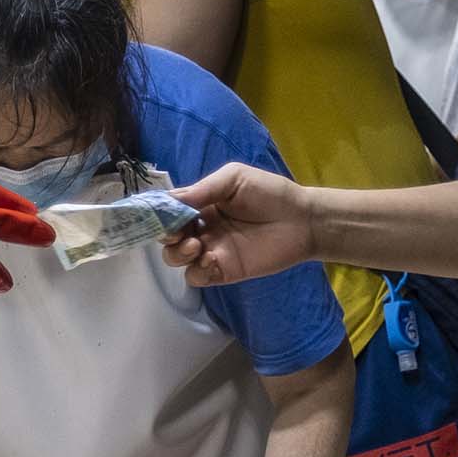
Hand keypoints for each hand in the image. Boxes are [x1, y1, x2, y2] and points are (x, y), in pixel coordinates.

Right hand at [161, 163, 319, 286]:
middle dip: (166, 235)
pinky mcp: (223, 271)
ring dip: (177, 253)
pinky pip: (197, 276)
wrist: (302, 220)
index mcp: (202, 205)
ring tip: (195, 246)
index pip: (170, 211)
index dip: (159, 214)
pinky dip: (196, 270)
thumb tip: (170, 200)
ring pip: (177, 259)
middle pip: (167, 237)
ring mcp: (211, 251)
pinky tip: (210, 259)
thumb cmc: (270, 193)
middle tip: (179, 233)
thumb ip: (202, 190)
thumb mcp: (234, 179)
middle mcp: (202, 228)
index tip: (156, 215)